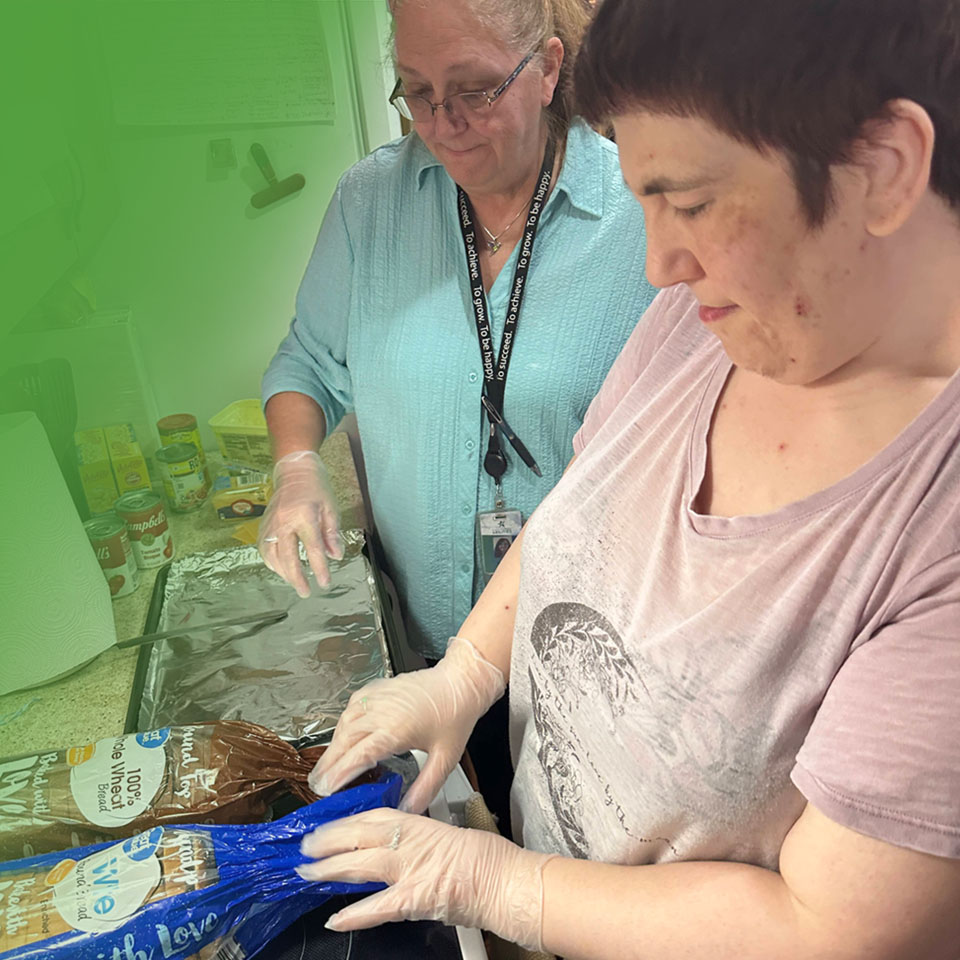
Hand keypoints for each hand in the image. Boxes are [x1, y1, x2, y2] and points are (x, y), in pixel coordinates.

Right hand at [258, 450, 341, 596]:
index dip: (319, 569)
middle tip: (306, 592)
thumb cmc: (316, 489)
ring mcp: (270, 524)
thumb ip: (332, 534)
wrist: (294, 472)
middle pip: (287, 556)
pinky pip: (264, 549)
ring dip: (283, 573)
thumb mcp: (331, 508)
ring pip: (271, 556)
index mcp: (304, 515)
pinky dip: (271, 562)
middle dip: (296, 578)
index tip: (325, 584)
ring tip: (296, 582)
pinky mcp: (263, 525)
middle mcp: (284, 521)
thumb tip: (335, 557)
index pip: (313, 548)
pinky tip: (281, 569)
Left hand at [297, 807, 554, 949]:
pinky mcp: (416, 898)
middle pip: (359, 836)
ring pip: (361, 865)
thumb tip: (400, 845)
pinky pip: (379, 906)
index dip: (346, 821)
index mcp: (420, 823)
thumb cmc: (487, 859)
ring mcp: (411, 869)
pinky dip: (355, 914)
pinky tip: (335, 919)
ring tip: (307, 875)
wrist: (507, 881)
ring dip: (331, 870)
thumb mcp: (449, 835)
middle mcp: (411, 842)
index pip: (374, 816)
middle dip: (328, 842)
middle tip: (305, 848)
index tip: (326, 825)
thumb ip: (421, 839)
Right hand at [309, 637, 504, 813]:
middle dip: (328, 764)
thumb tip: (408, 810)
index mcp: (396, 729)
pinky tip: (344, 738)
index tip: (326, 789)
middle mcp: (381, 711)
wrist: (460, 682)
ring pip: (344, 723)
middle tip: (317, 784)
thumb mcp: (446, 759)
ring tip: (328, 766)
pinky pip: (351, 708)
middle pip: (344, 740)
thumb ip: (426, 788)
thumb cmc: (455, 715)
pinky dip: (343, 725)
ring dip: (334, 745)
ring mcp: (377, 697)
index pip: (358, 755)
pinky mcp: (376, 688)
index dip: (339, 773)